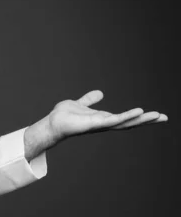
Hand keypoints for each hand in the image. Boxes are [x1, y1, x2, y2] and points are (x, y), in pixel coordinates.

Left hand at [24, 90, 167, 159]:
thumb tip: (100, 92)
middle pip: (130, 122)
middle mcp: (104, 123)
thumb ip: (89, 99)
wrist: (52, 122)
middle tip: (165, 118)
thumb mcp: (80, 103)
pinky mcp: (96, 123)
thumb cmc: (64, 116)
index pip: (125, 118)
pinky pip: (115, 120)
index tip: (156, 115)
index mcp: (103, 118)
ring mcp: (101, 124)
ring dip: (142, 119)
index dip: (140, 117)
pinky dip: (127, 116)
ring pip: (126, 122)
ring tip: (158, 116)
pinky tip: (139, 111)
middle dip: (147, 121)